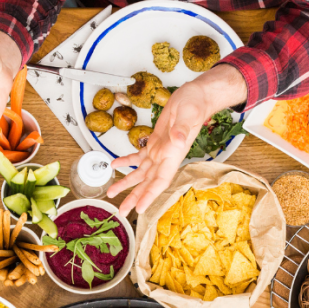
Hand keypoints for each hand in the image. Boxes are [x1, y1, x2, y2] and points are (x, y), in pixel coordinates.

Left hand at [108, 65, 245, 215]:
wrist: (195, 96)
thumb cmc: (195, 104)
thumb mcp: (188, 114)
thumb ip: (181, 129)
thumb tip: (176, 140)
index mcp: (173, 154)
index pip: (160, 181)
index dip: (150, 196)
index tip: (139, 209)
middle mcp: (166, 157)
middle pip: (148, 183)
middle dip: (134, 197)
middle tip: (121, 211)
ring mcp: (160, 151)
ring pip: (141, 173)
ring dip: (126, 183)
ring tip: (112, 193)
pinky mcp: (154, 143)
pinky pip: (138, 156)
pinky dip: (126, 161)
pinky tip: (115, 165)